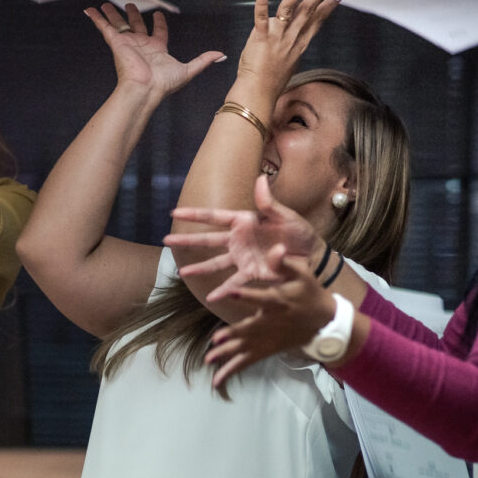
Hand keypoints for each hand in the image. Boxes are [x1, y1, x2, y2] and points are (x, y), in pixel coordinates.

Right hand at [83, 2, 226, 97]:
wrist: (144, 90)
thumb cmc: (163, 85)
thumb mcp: (189, 70)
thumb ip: (204, 60)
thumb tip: (220, 55)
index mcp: (157, 49)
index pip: (158, 32)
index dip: (159, 22)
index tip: (159, 14)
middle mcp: (141, 45)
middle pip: (136, 25)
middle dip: (134, 14)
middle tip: (130, 5)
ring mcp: (128, 43)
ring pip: (119, 24)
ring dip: (114, 14)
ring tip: (108, 5)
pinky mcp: (116, 43)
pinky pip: (104, 27)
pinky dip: (97, 18)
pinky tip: (90, 10)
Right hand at [166, 175, 324, 297]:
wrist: (312, 255)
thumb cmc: (299, 232)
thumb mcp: (286, 216)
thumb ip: (269, 202)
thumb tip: (260, 179)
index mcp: (245, 221)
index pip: (215, 216)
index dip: (194, 214)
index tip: (174, 212)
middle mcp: (239, 239)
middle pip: (208, 239)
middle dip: (187, 241)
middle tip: (166, 241)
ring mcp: (243, 257)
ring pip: (215, 263)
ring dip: (199, 268)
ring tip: (181, 273)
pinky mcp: (251, 273)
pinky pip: (235, 283)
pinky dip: (224, 291)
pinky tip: (211, 298)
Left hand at [202, 247, 338, 388]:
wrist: (325, 321)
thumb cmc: (311, 293)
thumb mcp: (303, 273)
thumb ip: (285, 262)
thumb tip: (276, 247)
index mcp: (279, 301)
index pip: (262, 298)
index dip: (248, 296)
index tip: (232, 292)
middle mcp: (272, 322)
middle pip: (250, 328)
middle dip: (233, 333)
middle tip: (217, 338)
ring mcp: (268, 338)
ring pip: (246, 347)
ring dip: (227, 354)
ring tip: (209, 359)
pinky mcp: (267, 349)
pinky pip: (248, 361)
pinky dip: (232, 369)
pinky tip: (216, 379)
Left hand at [234, 0, 344, 95]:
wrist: (258, 94)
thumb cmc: (271, 80)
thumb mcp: (287, 61)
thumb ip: (288, 43)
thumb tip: (286, 30)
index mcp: (299, 45)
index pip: (317, 21)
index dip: (328, 6)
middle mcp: (291, 40)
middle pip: (308, 13)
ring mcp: (276, 39)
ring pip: (288, 13)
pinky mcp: (260, 40)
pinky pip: (261, 19)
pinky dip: (262, 4)